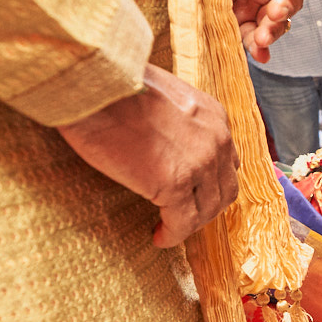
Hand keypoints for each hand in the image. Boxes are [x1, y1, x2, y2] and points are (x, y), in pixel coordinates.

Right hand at [57, 63, 238, 248]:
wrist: (95, 85)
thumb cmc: (114, 86)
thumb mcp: (163, 95)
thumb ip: (178, 120)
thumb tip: (166, 144)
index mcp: (214, 116)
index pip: (227, 163)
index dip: (212, 184)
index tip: (194, 194)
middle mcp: (216, 140)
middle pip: (224, 190)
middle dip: (206, 208)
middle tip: (183, 217)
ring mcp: (199, 163)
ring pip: (207, 210)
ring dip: (189, 223)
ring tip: (169, 227)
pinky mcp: (175, 183)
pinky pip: (183, 223)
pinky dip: (173, 235)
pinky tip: (159, 237)